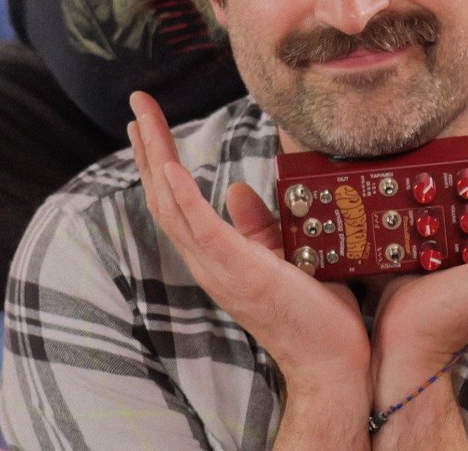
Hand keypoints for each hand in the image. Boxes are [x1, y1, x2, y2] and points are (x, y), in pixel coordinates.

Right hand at [127, 92, 372, 393]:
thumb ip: (256, 225)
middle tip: (135, 104)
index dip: (158, 159)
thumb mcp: (283, 255)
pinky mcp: (239, 272)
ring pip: (173, 207)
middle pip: (163, 196)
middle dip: (148, 147)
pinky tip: (169, 166)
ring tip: (143, 120)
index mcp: (216, 256)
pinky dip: (183, 196)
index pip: (176, 200)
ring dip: (156, 158)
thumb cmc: (313, 313)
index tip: (147, 121)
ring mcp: (219, 269)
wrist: (332, 363)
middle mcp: (208, 262)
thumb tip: (236, 188)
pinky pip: (202, 229)